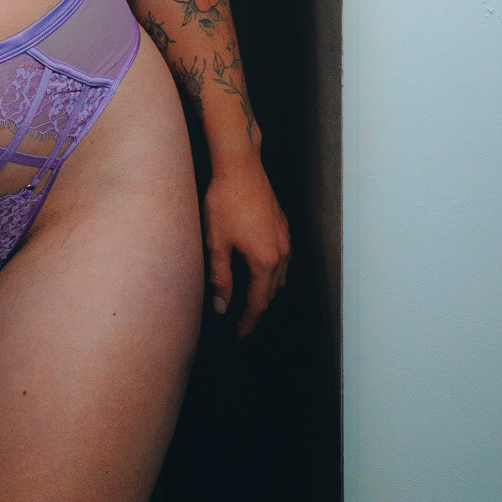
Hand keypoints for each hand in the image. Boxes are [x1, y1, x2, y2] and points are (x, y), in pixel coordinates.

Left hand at [203, 155, 289, 337]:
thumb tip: (221, 307)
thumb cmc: (224, 201)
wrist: (239, 165)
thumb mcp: (216, 242)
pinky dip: (270, 271)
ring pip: (279, 277)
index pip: (257, 303)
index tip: (237, 336)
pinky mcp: (282, 226)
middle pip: (270, 293)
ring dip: (264, 290)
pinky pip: (281, 259)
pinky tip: (255, 268)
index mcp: (265, 261)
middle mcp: (281, 253)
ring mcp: (285, 238)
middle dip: (254, 308)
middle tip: (235, 319)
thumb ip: (219, 278)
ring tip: (244, 297)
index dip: (246, 322)